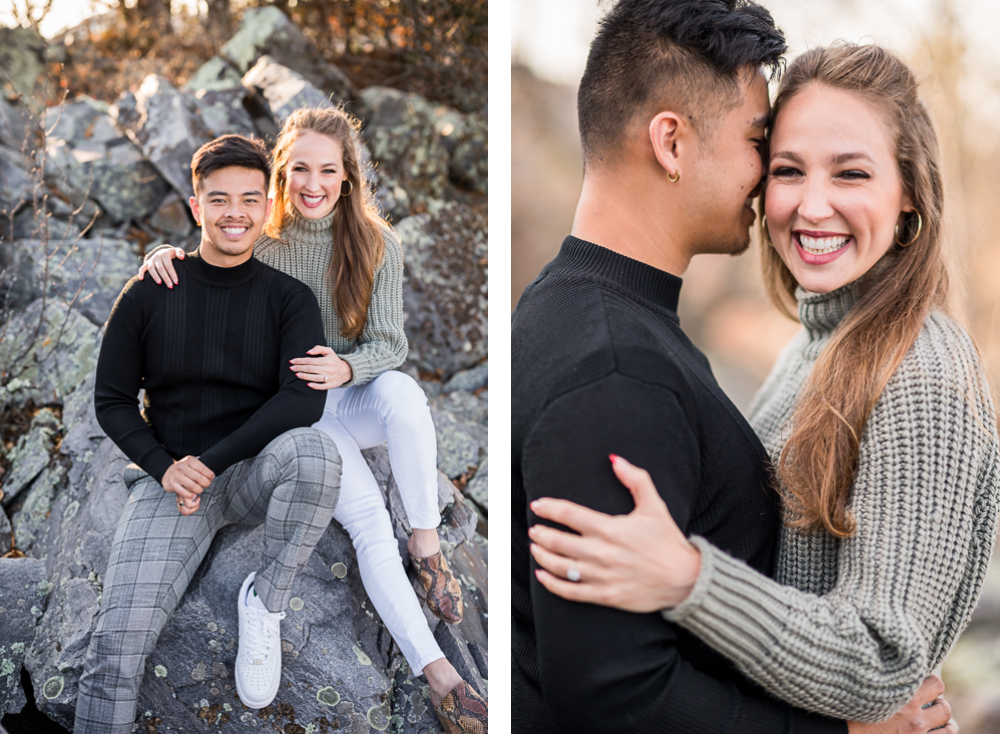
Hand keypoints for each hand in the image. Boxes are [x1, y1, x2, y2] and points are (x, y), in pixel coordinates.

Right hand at [137, 246, 183, 287]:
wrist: (162, 252)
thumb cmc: (172, 254)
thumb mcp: (177, 251)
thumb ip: (180, 253)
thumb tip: (182, 258)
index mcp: (165, 254)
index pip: (169, 266)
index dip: (172, 274)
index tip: (176, 282)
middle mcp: (157, 257)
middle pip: (161, 269)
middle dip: (166, 278)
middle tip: (170, 286)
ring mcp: (151, 260)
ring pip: (151, 269)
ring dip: (155, 276)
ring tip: (160, 283)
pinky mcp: (146, 264)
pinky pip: (142, 268)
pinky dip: (141, 273)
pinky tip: (141, 280)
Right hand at [161, 456, 213, 514]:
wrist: (166, 473)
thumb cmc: (183, 469)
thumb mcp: (191, 463)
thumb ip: (201, 467)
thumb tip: (212, 476)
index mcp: (189, 460)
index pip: (202, 468)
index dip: (209, 475)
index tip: (212, 477)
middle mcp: (182, 467)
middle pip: (199, 478)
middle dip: (206, 483)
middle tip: (207, 485)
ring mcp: (176, 475)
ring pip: (192, 486)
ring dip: (199, 490)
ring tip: (200, 490)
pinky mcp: (172, 484)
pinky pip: (184, 492)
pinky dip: (190, 495)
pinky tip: (192, 494)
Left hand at [290, 345, 352, 389]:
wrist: (346, 371)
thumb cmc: (334, 360)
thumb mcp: (329, 351)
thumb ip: (318, 348)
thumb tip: (308, 352)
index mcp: (327, 360)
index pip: (310, 360)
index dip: (300, 361)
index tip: (292, 361)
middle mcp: (328, 369)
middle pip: (311, 369)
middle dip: (299, 368)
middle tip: (291, 368)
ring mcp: (330, 378)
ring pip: (315, 377)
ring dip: (304, 376)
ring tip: (296, 374)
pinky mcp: (331, 385)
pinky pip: (322, 386)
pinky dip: (315, 386)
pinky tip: (307, 384)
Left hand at [528, 454, 700, 611]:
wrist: (686, 579)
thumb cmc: (668, 541)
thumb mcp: (654, 506)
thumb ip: (635, 479)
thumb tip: (615, 459)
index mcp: (610, 528)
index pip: (569, 514)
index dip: (549, 508)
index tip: (538, 505)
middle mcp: (602, 552)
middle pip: (559, 541)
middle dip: (541, 533)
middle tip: (534, 528)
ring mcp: (602, 576)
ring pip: (560, 566)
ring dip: (542, 556)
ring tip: (535, 547)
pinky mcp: (605, 596)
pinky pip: (570, 592)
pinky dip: (552, 584)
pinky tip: (542, 576)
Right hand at [848, 676, 956, 733]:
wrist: (843, 733)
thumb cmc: (849, 711)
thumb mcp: (865, 689)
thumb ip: (883, 679)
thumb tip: (893, 665)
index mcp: (902, 698)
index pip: (936, 683)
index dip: (931, 681)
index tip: (922, 681)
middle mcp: (914, 718)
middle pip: (944, 706)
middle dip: (938, 702)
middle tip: (930, 701)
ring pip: (949, 727)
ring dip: (944, 721)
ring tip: (936, 717)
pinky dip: (943, 732)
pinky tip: (938, 730)